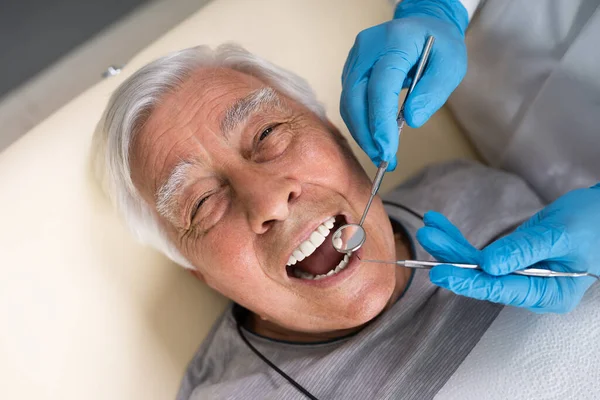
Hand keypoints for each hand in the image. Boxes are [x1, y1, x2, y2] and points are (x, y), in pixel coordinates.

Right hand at [340, 0, 467, 169]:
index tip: (388, 149)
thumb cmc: (439, 44)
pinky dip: (360, 124)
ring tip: (381, 155)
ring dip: (362, 133)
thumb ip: (433, 92)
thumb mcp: (450, 65)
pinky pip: (350, 102)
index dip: (381, 120)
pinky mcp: (351, 72)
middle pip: (355, 97)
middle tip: (383, 159)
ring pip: (348, 103)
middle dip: (367, 133)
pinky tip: (374, 139)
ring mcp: (355, 60)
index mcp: (393, 42)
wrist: (424, 24)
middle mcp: (367, 49)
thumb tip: (412, 121)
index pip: (380, 85)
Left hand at [416, 185, 599, 312]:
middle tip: (428, 239)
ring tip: (429, 228)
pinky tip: (439, 225)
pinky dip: (460, 239)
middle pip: (483, 277)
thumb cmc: (594, 224)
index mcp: (549, 294)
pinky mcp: (510, 258)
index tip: (441, 274)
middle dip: (453, 258)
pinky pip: (480, 252)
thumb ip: (524, 251)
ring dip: (451, 246)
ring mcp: (517, 273)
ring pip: (476, 263)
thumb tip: (487, 265)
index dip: (469, 282)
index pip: (501, 291)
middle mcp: (529, 288)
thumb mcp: (560, 235)